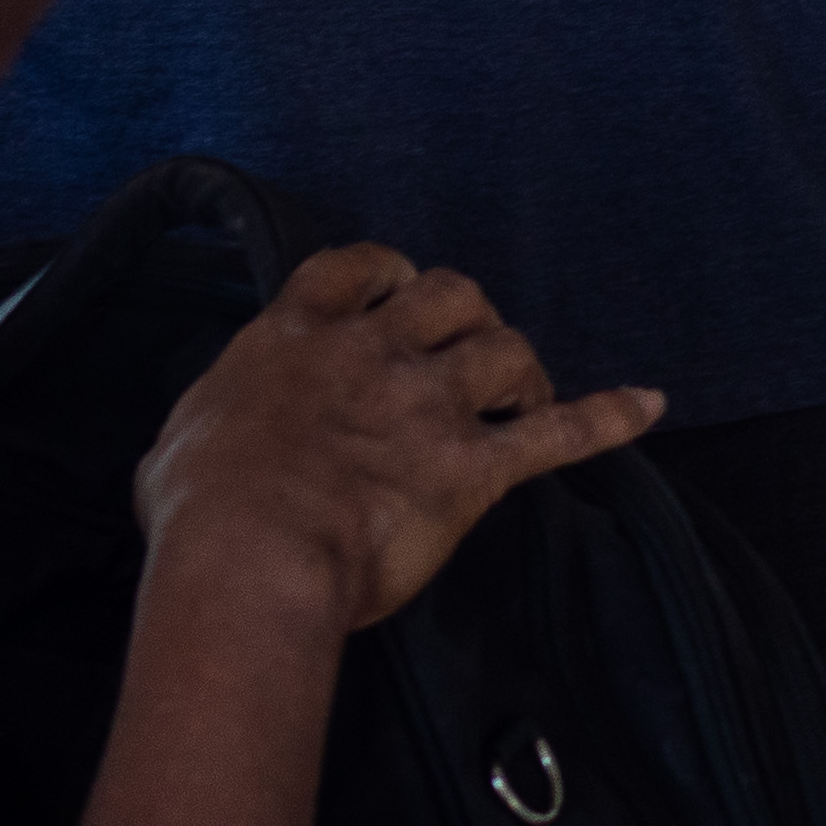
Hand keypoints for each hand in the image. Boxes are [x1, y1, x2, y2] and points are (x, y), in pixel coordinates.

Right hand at [140, 246, 662, 632]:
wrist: (256, 556)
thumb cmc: (202, 513)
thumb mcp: (177, 448)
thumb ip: (209, 425)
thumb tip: (202, 448)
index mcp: (297, 337)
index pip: (357, 269)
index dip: (388, 273)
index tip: (399, 288)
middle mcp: (373, 352)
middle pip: (449, 293)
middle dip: (465, 314)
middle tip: (465, 352)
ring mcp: (429, 404)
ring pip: (506, 349)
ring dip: (519, 367)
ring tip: (521, 396)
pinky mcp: (474, 466)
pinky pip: (560, 432)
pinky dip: (610, 416)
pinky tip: (648, 404)